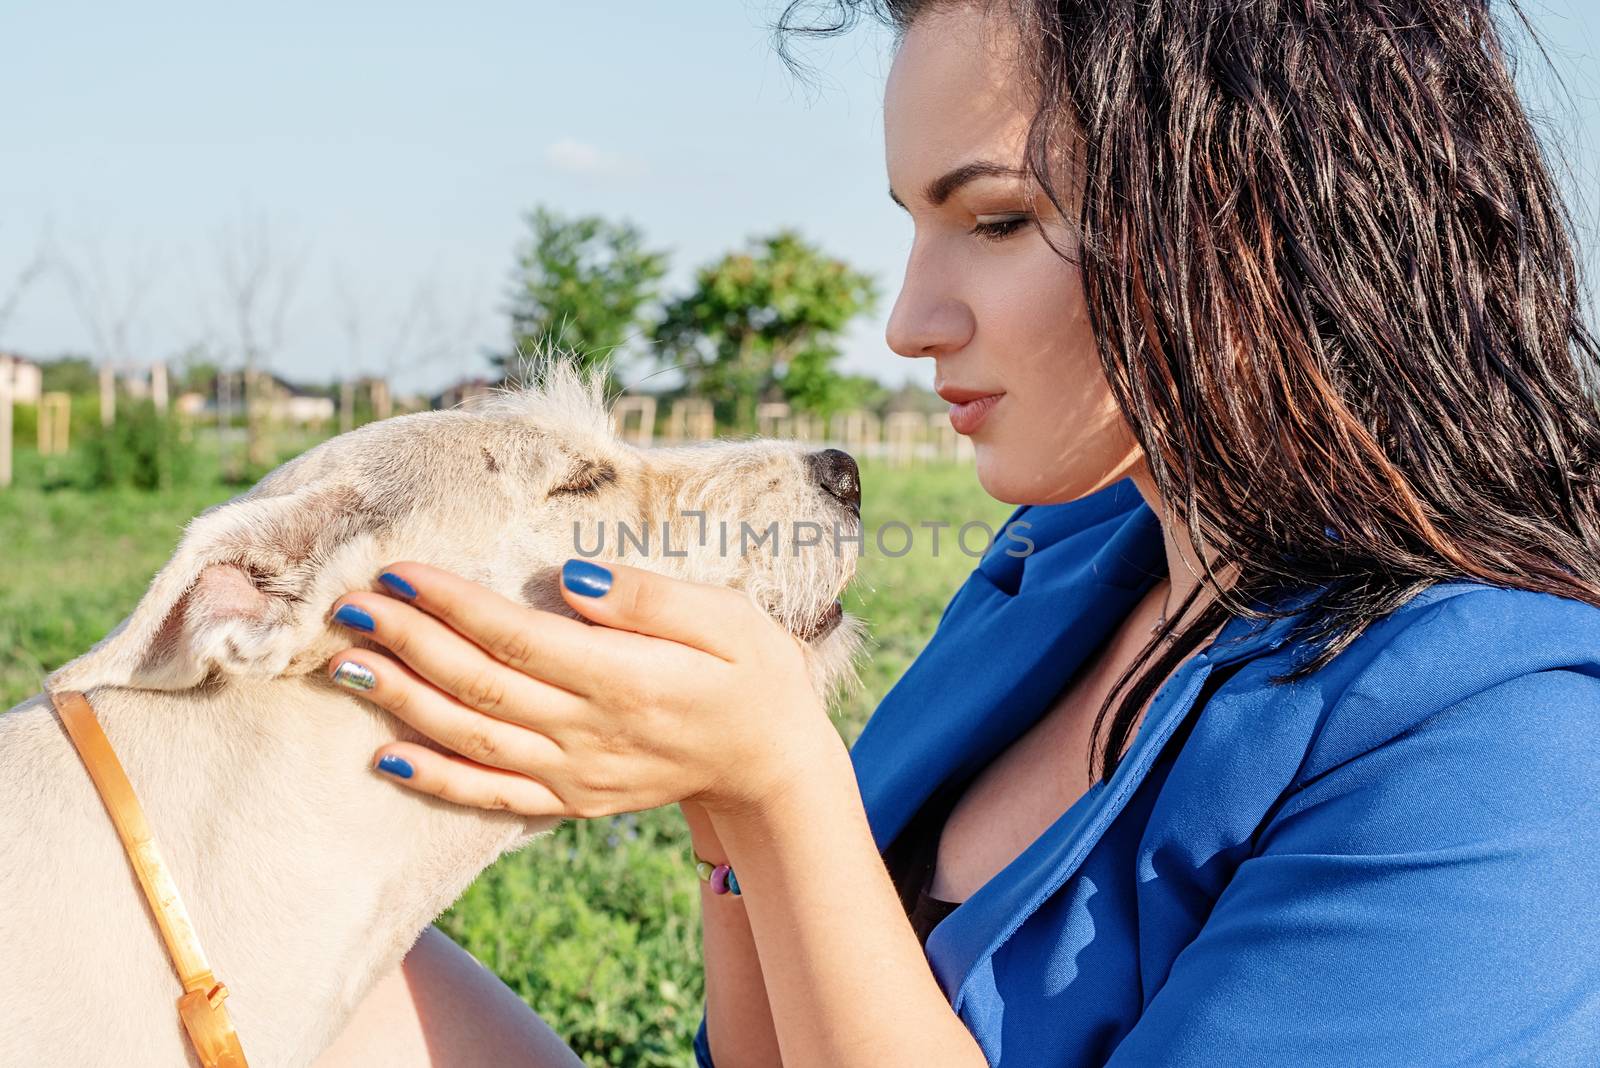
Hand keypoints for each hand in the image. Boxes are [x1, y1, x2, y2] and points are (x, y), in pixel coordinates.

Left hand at [325, 560, 844, 821]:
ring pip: (472, 738)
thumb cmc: (754, 673)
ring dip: (403, 703)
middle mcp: (592, 732)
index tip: (401, 571)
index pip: (519, 637)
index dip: (453, 605)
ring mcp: (578, 774)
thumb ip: (649, 597)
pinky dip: (437, 781)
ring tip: (344, 667)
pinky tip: (387, 759)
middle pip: (480, 685)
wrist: (774, 764)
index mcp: (627, 679)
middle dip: (407, 643)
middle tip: (347, 606)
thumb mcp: (727, 618)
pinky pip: (493, 797)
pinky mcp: (573, 800)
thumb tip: (571, 577)